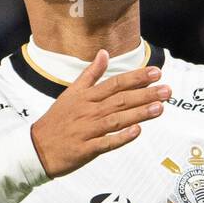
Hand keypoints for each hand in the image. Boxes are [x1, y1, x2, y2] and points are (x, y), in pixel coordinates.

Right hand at [29, 50, 169, 177]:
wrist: (37, 148)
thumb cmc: (57, 121)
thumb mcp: (70, 93)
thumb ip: (90, 75)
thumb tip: (103, 53)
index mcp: (86, 97)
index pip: (115, 83)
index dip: (136, 77)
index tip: (156, 72)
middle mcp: (88, 111)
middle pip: (120, 100)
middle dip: (145, 94)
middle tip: (167, 91)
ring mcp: (87, 131)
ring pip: (116, 119)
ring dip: (139, 113)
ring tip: (160, 108)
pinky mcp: (86, 149)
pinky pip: (106, 143)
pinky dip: (121, 137)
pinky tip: (137, 132)